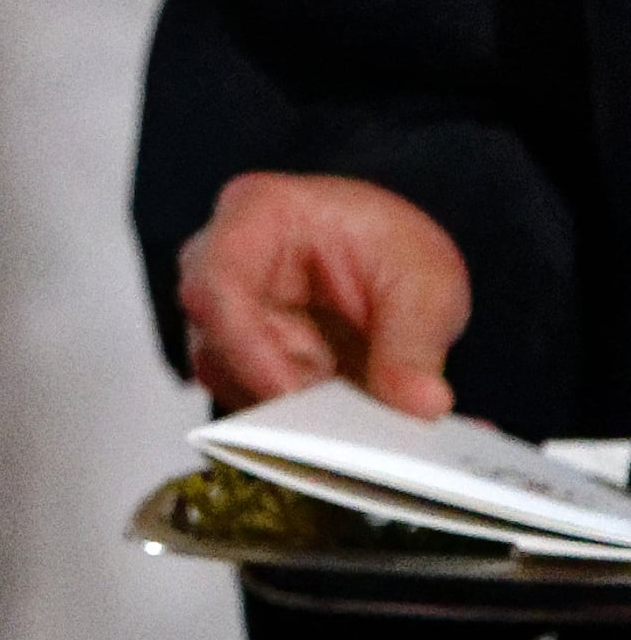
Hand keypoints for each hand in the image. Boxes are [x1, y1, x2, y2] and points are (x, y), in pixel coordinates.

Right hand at [181, 173, 471, 417]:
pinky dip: (296, 416)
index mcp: (257, 214)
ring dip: (291, 405)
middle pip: (215, 339)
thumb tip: (416, 404)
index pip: (220, 282)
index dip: (246, 346)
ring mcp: (221, 311)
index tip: (292, 396)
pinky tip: (342, 406)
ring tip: (358, 403)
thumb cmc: (391, 245)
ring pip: (227, 377)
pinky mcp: (234, 355)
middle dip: (280, 385)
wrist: (388, 263)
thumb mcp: (425, 284)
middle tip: (343, 425)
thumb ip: (416, 344)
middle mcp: (218, 260)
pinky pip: (247, 397)